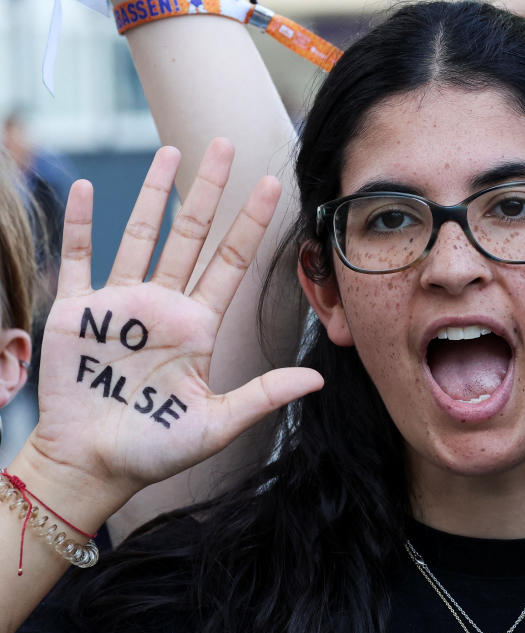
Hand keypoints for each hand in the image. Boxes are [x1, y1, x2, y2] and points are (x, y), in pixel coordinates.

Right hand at [25, 139, 323, 508]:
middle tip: (226, 143)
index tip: (274, 184)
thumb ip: (263, 395)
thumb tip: (318, 381)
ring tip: (171, 150)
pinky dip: (81, 223)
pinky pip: (79, 257)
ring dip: (154, 192)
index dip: (252, 222)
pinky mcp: (75, 312)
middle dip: (209, 189)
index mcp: (198, 326)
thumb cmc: (155, 450)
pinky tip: (87, 187)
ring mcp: (119, 304)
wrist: (92, 466)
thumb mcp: (216, 423)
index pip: (233, 261)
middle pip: (191, 234)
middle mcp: (163, 305)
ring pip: (141, 234)